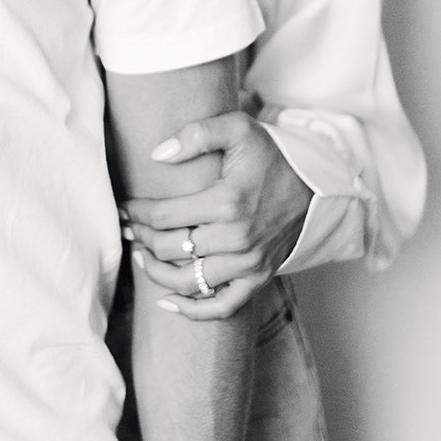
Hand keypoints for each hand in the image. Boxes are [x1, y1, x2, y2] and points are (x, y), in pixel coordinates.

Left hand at [120, 112, 311, 318]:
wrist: (316, 186)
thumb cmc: (272, 155)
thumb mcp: (238, 128)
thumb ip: (197, 134)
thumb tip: (158, 155)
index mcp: (227, 202)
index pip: (164, 215)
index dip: (136, 213)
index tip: (123, 208)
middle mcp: (238, 238)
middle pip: (171, 249)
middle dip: (141, 238)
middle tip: (128, 228)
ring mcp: (249, 263)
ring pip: (188, 282)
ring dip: (156, 272)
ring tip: (140, 256)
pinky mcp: (259, 278)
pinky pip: (222, 306)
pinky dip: (193, 311)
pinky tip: (166, 303)